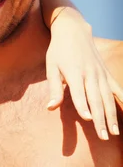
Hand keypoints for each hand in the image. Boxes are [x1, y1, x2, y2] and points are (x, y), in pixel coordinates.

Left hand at [46, 8, 121, 139]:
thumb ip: (53, 89)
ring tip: (114, 132)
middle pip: (96, 99)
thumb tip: (51, 107)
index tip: (87, 119)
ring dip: (112, 115)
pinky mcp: (106, 73)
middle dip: (100, 119)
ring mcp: (100, 73)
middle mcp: (90, 74)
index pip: (79, 93)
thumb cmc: (58, 52)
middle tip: (103, 136)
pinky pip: (117, 88)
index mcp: (74, 73)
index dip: (83, 106)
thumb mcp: (51, 68)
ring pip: (108, 97)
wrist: (73, 30)